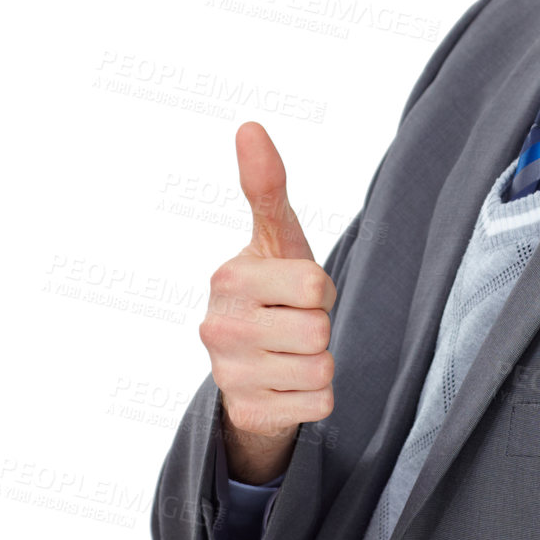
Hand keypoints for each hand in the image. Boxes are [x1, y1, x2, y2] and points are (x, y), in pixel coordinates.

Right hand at [200, 120, 337, 482]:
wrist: (252, 368)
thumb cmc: (273, 290)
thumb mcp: (276, 239)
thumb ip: (266, 187)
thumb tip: (249, 126)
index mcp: (227, 279)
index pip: (314, 284)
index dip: (320, 289)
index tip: (298, 292)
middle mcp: (217, 328)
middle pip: (318, 330)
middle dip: (319, 327)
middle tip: (295, 325)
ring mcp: (228, 375)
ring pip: (322, 369)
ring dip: (319, 363)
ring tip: (292, 354)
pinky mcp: (248, 413)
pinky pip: (320, 404)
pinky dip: (315, 398)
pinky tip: (288, 385)